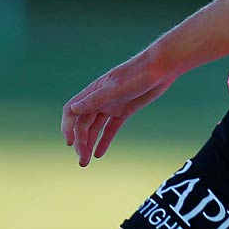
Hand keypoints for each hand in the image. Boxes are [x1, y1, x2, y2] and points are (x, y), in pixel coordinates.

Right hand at [61, 52, 178, 165]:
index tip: (70, 144)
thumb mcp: (117, 88)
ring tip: (86, 161)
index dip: (67, 128)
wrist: (161, 67)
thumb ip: (96, 99)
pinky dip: (104, 141)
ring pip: (95, 128)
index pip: (72, 112)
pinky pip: (110, 128)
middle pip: (83, 124)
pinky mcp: (124, 110)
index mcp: (93, 92)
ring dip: (89, 144)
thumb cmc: (139, 73)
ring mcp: (112, 105)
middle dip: (80, 142)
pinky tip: (99, 153)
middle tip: (83, 161)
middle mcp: (99, 100)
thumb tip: (73, 109)